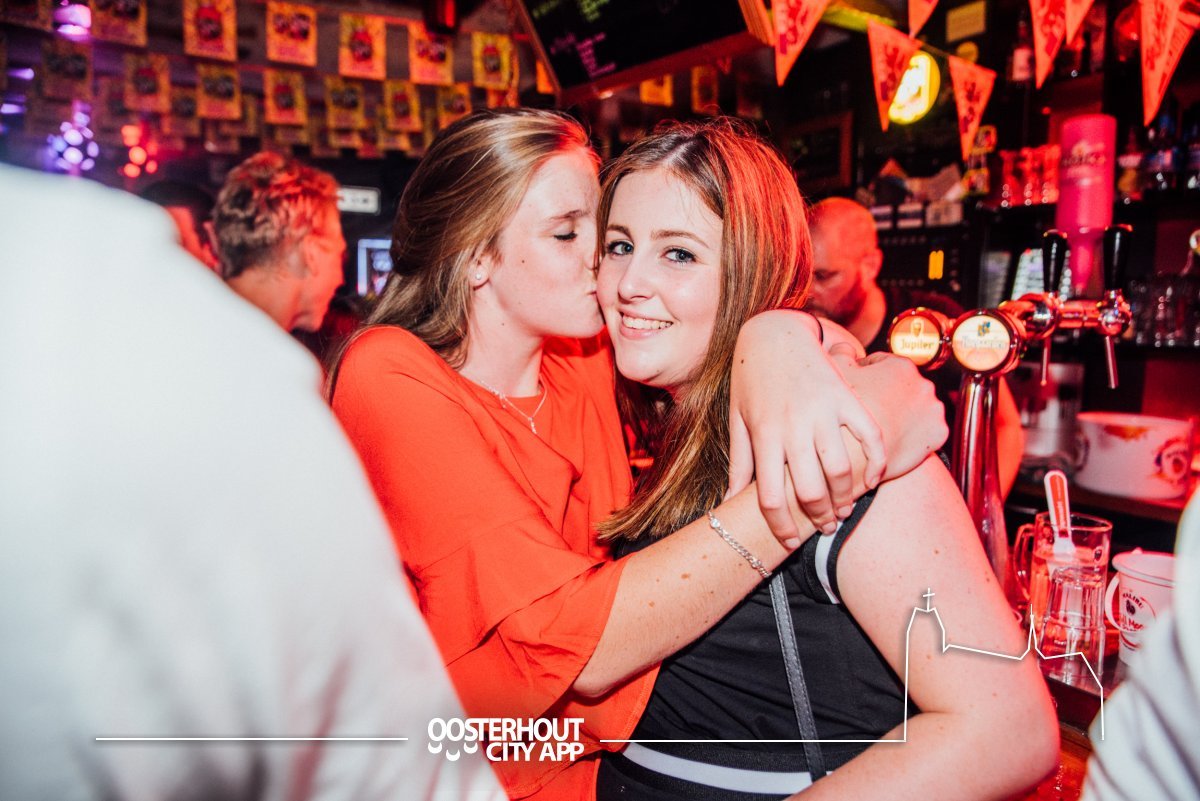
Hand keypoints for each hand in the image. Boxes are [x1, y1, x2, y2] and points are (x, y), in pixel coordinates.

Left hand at [728, 311, 886, 543]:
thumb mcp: (738, 420)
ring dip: (845, 498)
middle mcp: (793, 425)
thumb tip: (728, 502)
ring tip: (843, 509)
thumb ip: (739, 462)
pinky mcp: (846, 397)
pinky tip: (872, 480)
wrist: (773, 334)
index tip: (789, 541)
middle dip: (817, 518)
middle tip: (823, 527)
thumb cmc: (751, 382)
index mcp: (764, 435)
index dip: (781, 527)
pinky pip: (869, 436)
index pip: (770, 497)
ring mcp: (823, 410)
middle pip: (809, 491)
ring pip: (841, 470)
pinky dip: (875, 463)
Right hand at [834, 351, 947, 479]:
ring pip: (916, 406)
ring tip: (883, 424)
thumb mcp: (834, 374)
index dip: (866, 374)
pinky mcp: (939, 434)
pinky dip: (916, 432)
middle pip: (902, 385)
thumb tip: (845, 346)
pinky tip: (897, 436)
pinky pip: (927, 429)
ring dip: (903, 411)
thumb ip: (841, 352)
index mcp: (901, 366)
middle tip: (869, 408)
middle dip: (888, 393)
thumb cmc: (841, 414)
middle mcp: (924, 385)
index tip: (858, 387)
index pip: (883, 363)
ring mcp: (934, 410)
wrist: (854, 456)